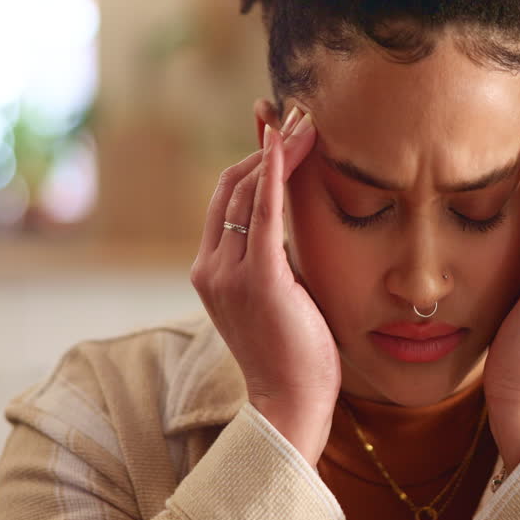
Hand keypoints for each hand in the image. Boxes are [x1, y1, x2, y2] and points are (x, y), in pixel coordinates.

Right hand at [189, 108, 337, 464]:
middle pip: (233, 187)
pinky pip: (264, 212)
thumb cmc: (294, 354)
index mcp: (211, 271)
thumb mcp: (280, 295)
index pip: (227, 199)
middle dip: (266, 146)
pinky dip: (275, 173)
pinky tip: (289, 144)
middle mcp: (210, 267)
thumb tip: (291, 223)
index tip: (280, 129)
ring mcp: (229, 273)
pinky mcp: (258, 278)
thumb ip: (274, 259)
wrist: (290, 402)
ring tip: (308, 123)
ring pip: (248, 192)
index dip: (254, 160)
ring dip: (278, 151)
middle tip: (299, 116)